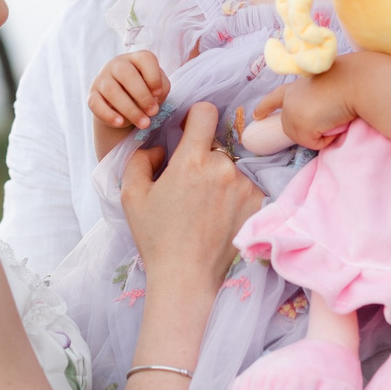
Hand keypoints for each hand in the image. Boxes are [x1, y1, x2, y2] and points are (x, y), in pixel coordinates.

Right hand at [89, 50, 169, 133]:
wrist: (122, 106)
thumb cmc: (143, 92)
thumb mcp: (157, 88)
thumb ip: (162, 88)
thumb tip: (154, 96)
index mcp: (136, 59)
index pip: (145, 58)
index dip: (154, 76)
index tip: (158, 94)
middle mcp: (117, 65)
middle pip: (127, 74)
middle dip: (142, 95)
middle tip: (153, 112)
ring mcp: (102, 79)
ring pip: (111, 90)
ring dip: (130, 109)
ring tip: (143, 123)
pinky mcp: (92, 95)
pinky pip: (96, 104)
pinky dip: (108, 114)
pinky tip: (120, 122)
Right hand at [122, 102, 265, 289]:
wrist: (186, 278)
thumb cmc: (156, 238)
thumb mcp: (131, 195)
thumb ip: (141, 158)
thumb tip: (161, 148)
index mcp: (191, 160)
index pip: (205, 111)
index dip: (194, 119)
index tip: (188, 134)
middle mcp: (223, 168)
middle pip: (217, 145)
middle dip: (203, 159)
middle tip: (190, 188)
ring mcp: (245, 187)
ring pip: (231, 168)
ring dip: (220, 180)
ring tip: (205, 209)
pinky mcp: (259, 204)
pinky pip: (246, 187)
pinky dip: (234, 197)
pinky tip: (220, 219)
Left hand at [249, 61, 362, 152]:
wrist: (355, 82)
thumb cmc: (348, 81)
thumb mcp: (324, 88)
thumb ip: (313, 100)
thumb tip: (317, 117)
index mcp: (294, 87)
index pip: (275, 98)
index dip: (265, 107)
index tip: (257, 115)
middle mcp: (289, 99)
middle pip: (291, 127)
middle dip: (308, 130)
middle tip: (329, 118)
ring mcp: (292, 113)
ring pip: (302, 138)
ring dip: (320, 135)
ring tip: (334, 118)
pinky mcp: (300, 125)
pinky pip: (314, 144)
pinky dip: (327, 140)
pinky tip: (335, 124)